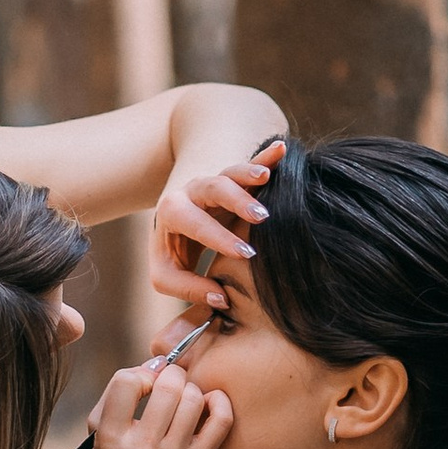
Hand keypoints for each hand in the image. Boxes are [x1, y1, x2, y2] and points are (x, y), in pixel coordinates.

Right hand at [83, 350, 232, 448]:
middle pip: (167, 386)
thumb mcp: (99, 436)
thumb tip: (155, 364)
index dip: (138, 374)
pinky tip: (210, 402)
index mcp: (111, 439)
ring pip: (194, 399)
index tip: (142, 386)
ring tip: (183, 400)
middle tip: (168, 383)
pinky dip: (219, 402)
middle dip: (170, 375)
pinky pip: (220, 420)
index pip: (127, 381)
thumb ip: (118, 396)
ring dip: (190, 390)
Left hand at [153, 136, 282, 316]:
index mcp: (173, 212)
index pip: (193, 223)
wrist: (176, 222)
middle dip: (236, 202)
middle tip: (261, 217)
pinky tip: (281, 150)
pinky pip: (253, 164)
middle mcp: (194, 192)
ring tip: (267, 178)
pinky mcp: (236, 179)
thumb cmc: (173, 251)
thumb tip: (220, 299)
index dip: (218, 239)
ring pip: (233, 173)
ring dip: (250, 174)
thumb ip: (187, 288)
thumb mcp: (166, 274)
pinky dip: (267, 158)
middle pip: (213, 189)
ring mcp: (216, 182)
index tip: (246, 254)